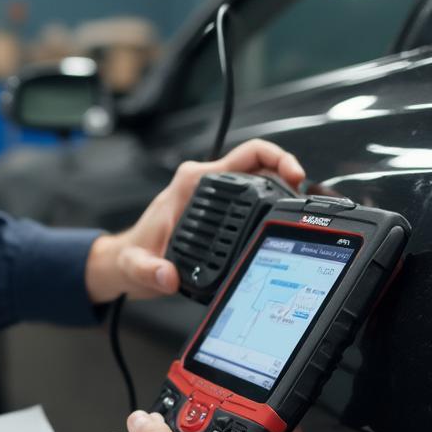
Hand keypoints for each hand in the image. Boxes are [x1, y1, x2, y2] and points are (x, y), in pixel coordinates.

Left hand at [85, 139, 304, 302]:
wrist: (127, 260)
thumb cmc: (134, 252)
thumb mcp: (138, 266)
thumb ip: (149, 271)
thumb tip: (167, 275)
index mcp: (191, 182)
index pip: (245, 155)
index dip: (275, 159)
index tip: (293, 174)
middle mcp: (203, 182)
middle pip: (258, 163)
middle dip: (286, 171)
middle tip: (304, 192)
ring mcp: (211, 193)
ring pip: (258, 178)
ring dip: (281, 187)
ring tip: (299, 207)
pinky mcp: (216, 209)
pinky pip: (251, 196)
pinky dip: (271, 202)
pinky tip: (281, 219)